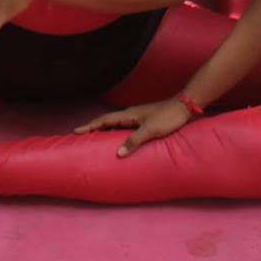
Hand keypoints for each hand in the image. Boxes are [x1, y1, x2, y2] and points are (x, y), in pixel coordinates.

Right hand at [74, 96, 192, 155]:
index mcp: (129, 115)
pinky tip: (119, 139)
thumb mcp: (150, 130)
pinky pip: (125, 127)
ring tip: (95, 138)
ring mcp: (138, 117)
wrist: (184, 106)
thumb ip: (134, 141)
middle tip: (81, 134)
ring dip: (105, 129)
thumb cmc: (167, 117)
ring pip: (116, 124)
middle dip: (94, 127)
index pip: (105, 120)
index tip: (76, 130)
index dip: (90, 126)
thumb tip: (118, 154)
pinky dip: (117, 132)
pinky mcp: (145, 121)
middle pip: (108, 121)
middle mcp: (131, 114)